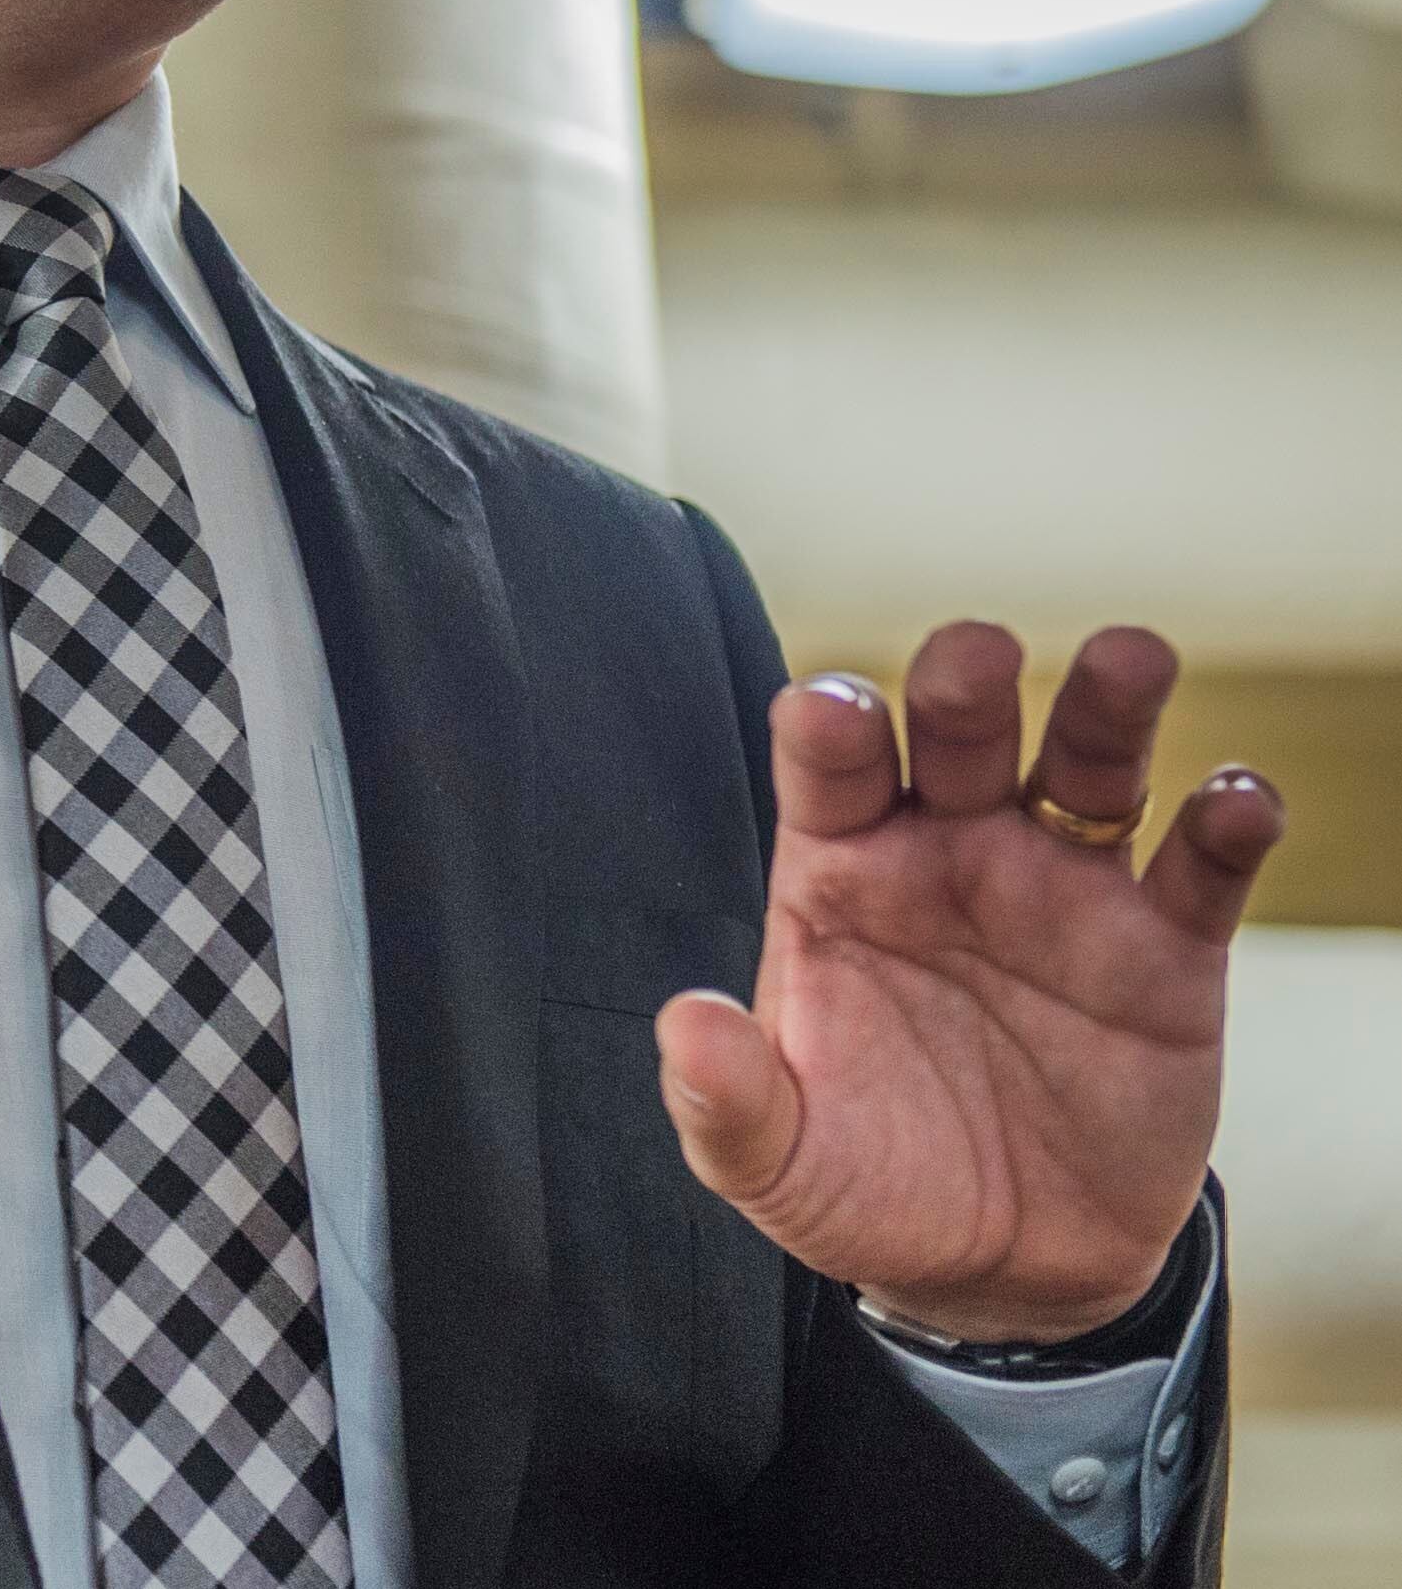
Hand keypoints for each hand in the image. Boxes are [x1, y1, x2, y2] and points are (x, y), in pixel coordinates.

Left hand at [651, 622, 1285, 1345]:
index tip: (831, 711)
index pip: (830, 775)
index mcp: (840, 877)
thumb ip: (726, 1098)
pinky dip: (1227, 825)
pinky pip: (1200, 871)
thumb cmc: (867, 1184)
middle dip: (963, 687)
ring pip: (1087, 769)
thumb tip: (684, 1024)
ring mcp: (1060, 893)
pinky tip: (1239, 798)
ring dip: (1108, 709)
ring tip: (1133, 657)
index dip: (829, 730)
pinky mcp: (1165, 954)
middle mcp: (948, 856)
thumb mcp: (776, 1160)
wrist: (1002, 1270)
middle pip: (958, 739)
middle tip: (977, 654)